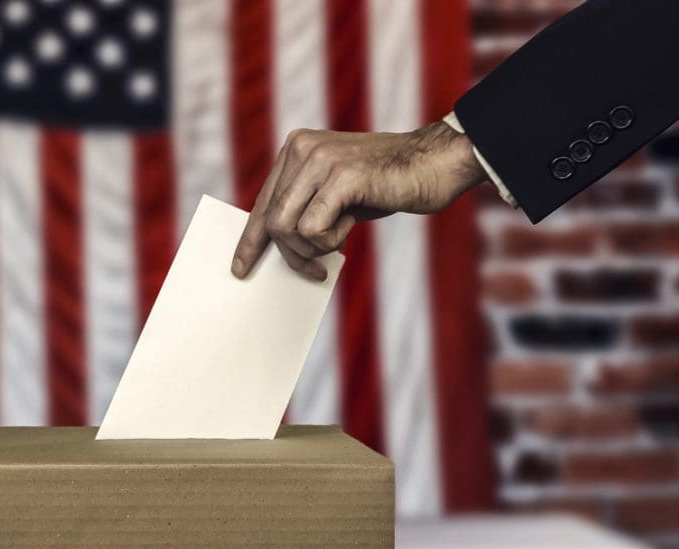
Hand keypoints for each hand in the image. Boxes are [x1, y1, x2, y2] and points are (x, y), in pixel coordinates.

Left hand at [230, 121, 486, 280]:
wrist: (437, 163)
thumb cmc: (388, 184)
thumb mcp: (336, 194)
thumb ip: (306, 209)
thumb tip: (280, 245)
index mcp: (295, 149)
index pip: (262, 203)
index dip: (251, 240)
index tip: (241, 268)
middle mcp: (300, 148)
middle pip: (271, 221)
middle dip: (291, 255)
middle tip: (316, 270)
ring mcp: (319, 159)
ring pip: (286, 228)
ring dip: (314, 249)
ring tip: (341, 240)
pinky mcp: (341, 175)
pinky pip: (312, 229)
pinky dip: (330, 241)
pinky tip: (351, 227)